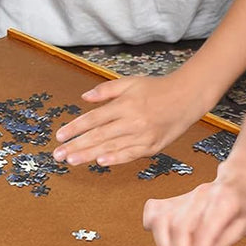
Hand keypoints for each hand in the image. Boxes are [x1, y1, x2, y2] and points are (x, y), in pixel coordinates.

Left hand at [52, 75, 202, 166]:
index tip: (60, 136)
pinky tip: (101, 162)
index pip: (94, 119)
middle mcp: (132, 121)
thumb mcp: (130, 82)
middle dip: (77, 146)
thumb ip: (106, 90)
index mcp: (125, 105)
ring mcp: (143, 136)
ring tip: (72, 161)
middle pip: (99, 136)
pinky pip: (131, 154)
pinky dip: (116, 159)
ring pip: (112, 147)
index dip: (75, 128)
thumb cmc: (156, 89)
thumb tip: (84, 97)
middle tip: (58, 155)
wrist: (186, 98)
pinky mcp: (152, 147)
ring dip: (90, 155)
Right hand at [143, 164, 245, 245]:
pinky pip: (154, 211)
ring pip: (162, 220)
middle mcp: (201, 194)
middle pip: (180, 228)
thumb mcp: (243, 228)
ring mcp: (186, 195)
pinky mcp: (175, 198)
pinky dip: (153, 228)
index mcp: (224, 201)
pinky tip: (166, 240)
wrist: (241, 180)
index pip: (205, 232)